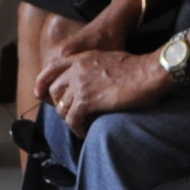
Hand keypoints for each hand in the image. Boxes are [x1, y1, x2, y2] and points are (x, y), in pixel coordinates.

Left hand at [40, 48, 164, 136]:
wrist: (149, 72)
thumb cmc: (138, 68)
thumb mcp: (110, 59)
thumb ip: (96, 69)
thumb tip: (96, 82)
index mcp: (82, 58)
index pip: (52, 68)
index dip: (42, 82)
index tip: (40, 93)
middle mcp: (77, 70)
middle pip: (54, 91)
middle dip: (60, 105)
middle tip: (71, 114)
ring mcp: (80, 85)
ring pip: (62, 108)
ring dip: (71, 119)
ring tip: (81, 125)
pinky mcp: (86, 100)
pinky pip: (73, 119)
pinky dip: (78, 128)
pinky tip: (85, 131)